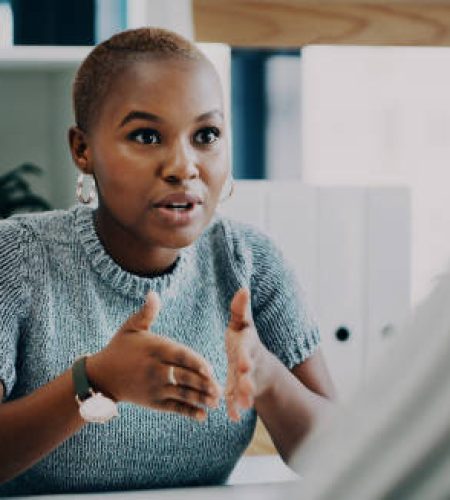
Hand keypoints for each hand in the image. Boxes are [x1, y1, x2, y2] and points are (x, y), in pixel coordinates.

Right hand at [86, 292, 222, 420]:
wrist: (102, 376)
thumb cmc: (120, 348)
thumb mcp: (131, 328)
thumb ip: (146, 312)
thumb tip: (153, 293)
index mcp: (154, 349)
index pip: (178, 356)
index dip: (195, 362)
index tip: (209, 368)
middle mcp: (154, 369)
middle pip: (183, 376)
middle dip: (202, 383)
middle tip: (219, 388)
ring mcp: (153, 387)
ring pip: (180, 393)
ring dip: (199, 399)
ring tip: (215, 402)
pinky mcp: (152, 402)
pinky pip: (172, 407)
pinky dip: (188, 412)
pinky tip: (202, 415)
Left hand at [225, 288, 270, 421]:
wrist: (255, 362)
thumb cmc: (243, 339)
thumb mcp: (242, 324)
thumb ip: (241, 309)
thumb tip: (242, 288)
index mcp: (247, 345)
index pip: (247, 350)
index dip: (246, 357)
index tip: (243, 365)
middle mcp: (250, 363)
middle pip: (249, 372)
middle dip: (248, 381)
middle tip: (248, 389)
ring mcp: (246, 379)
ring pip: (246, 389)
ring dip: (245, 397)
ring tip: (244, 406)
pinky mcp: (240, 391)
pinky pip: (237, 400)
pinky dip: (236, 407)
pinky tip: (232, 416)